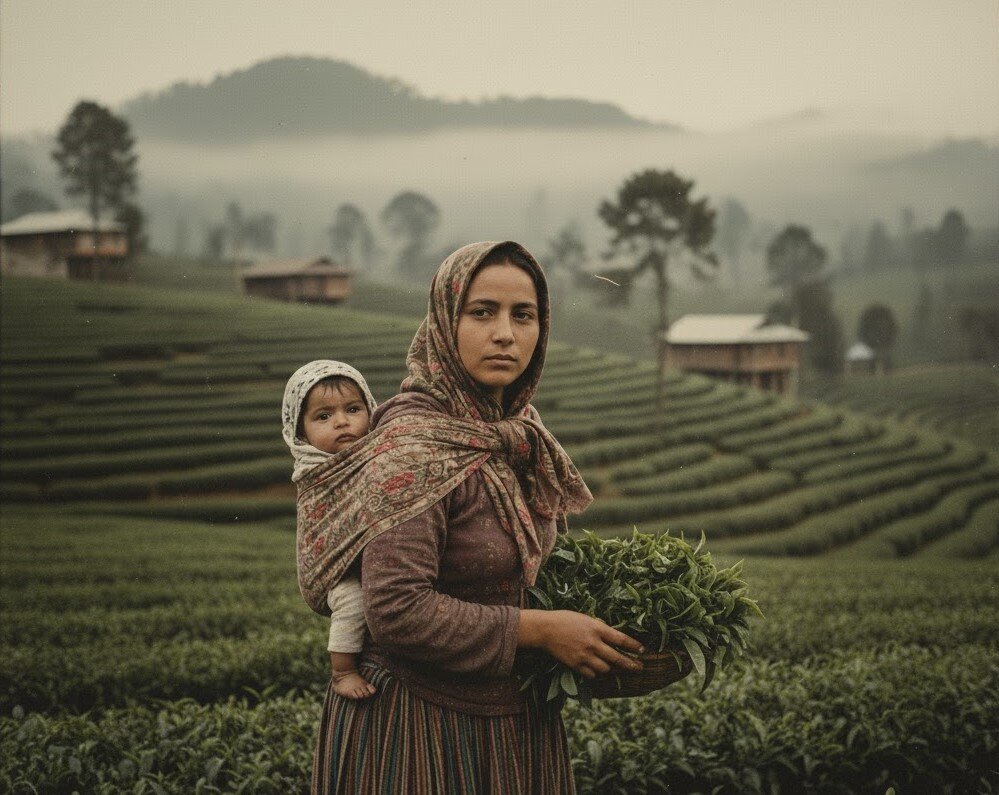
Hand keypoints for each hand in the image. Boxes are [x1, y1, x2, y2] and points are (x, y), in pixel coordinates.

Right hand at [518, 609, 643, 678]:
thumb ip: (599, 628)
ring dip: (611, 669)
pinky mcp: (575, 665)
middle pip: (617, 658)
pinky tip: (596, 670)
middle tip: (639, 668)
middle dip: (630, 665)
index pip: (621, 639)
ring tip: (614, 667)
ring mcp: (584, 656)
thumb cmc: (565, 620)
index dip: (634, 646)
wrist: (545, 629)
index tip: (642, 651)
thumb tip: (613, 636)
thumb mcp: (586, 618)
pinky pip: (591, 674)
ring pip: (605, 669)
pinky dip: (596, 673)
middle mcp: (593, 643)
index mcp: (597, 628)